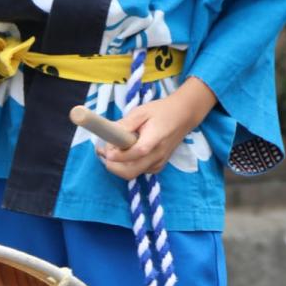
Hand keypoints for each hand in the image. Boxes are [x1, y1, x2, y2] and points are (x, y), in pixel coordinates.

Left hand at [98, 77, 215, 179]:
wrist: (183, 116)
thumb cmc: (160, 111)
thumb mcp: (141, 112)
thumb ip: (125, 124)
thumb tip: (108, 134)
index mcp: (155, 139)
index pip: (137, 152)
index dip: (119, 154)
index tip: (105, 149)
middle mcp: (157, 155)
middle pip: (130, 171)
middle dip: (112, 165)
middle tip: (102, 151)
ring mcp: (158, 163)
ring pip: (131, 174)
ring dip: (117, 166)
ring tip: (110, 150)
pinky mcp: (157, 167)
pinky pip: (137, 171)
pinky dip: (126, 166)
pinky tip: (124, 153)